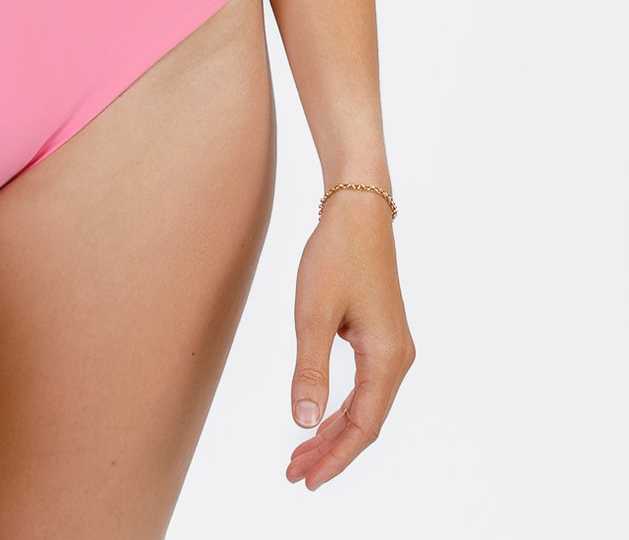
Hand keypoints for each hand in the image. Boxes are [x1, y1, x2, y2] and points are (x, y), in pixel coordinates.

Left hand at [286, 189, 414, 489]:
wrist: (357, 210)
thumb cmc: (337, 254)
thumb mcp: (314, 312)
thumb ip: (310, 369)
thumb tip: (304, 422)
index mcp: (386, 358)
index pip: (362, 427)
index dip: (334, 458)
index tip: (306, 480)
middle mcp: (396, 358)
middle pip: (365, 423)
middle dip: (330, 451)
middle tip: (294, 473)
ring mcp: (391, 347)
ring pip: (364, 406)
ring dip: (333, 431)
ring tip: (300, 454)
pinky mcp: (380, 335)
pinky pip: (363, 386)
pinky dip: (339, 406)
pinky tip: (319, 414)